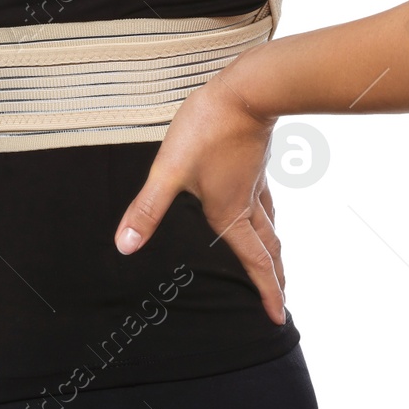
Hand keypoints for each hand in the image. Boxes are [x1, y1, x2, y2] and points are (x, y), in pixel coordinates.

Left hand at [113, 57, 286, 323]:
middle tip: (283, 301)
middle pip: (269, 249)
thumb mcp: (168, 171)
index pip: (254, 261)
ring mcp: (257, 180)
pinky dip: (267, 215)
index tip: (278, 318)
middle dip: (276, 278)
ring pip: (271, 223)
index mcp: (229, 213)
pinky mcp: (257, 159)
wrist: (248, 90)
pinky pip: (266, 198)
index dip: (267, 291)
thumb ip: (147, 210)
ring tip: (274, 260)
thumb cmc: (208, 129)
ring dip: (274, 248)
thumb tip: (125, 247)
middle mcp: (249, 202)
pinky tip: (259, 204)